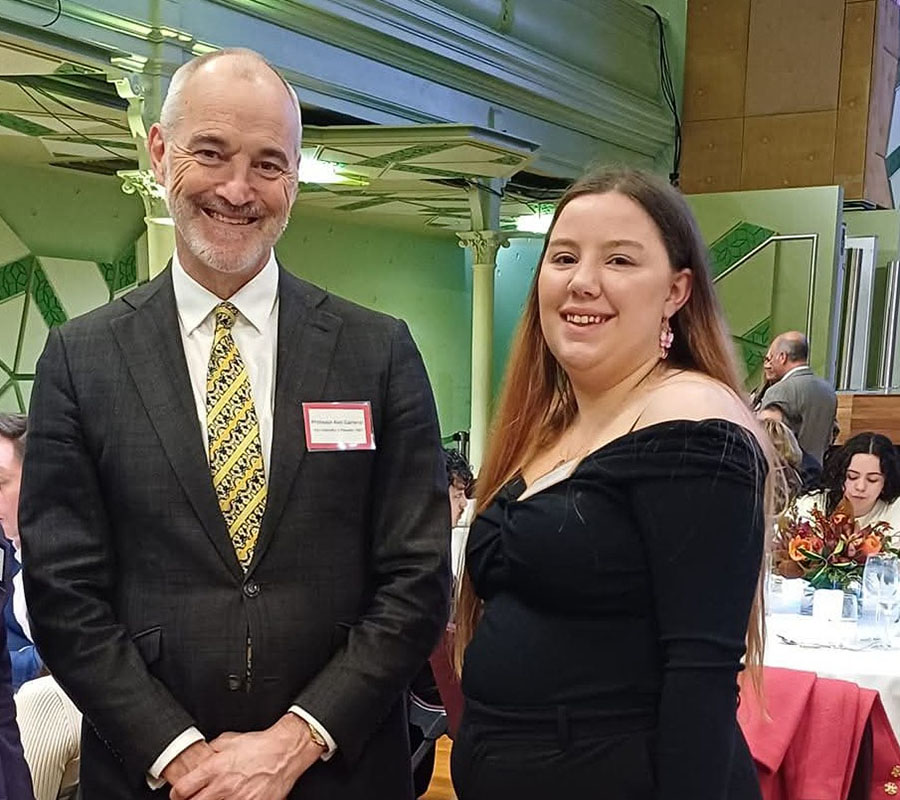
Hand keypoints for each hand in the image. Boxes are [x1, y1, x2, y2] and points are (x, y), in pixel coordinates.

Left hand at [169, 715, 324, 799]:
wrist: (285, 752)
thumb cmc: (260, 745)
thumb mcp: (229, 739)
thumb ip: (211, 750)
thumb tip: (202, 755)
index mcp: (214, 768)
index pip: (182, 790)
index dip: (177, 793)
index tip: (181, 794)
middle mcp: (223, 787)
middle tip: (197, 797)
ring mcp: (237, 799)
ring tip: (218, 797)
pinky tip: (234, 798)